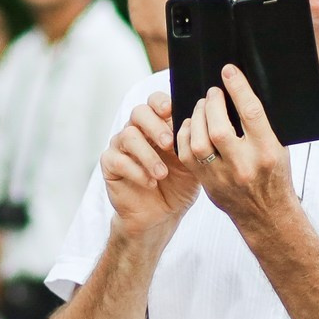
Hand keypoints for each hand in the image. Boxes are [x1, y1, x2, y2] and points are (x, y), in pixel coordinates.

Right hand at [103, 95, 200, 238]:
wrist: (161, 216)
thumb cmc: (178, 186)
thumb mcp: (193, 163)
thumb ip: (195, 143)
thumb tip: (207, 122)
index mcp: (158, 125)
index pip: (155, 101)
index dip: (161, 102)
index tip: (171, 111)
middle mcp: (138, 131)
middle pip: (139, 112)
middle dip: (155, 126)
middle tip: (169, 144)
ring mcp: (121, 146)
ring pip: (128, 135)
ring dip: (148, 154)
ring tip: (162, 173)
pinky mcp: (110, 164)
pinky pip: (118, 160)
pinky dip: (136, 171)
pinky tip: (151, 183)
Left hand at [177, 66, 293, 231]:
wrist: (268, 215)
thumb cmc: (275, 175)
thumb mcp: (279, 148)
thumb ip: (261, 124)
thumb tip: (241, 92)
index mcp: (268, 152)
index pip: (251, 114)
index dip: (237, 88)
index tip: (228, 72)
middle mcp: (245, 165)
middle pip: (218, 128)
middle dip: (212, 104)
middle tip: (212, 93)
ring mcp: (223, 177)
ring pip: (199, 142)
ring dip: (197, 117)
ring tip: (202, 107)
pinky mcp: (207, 184)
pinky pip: (186, 156)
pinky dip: (185, 136)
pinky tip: (192, 126)